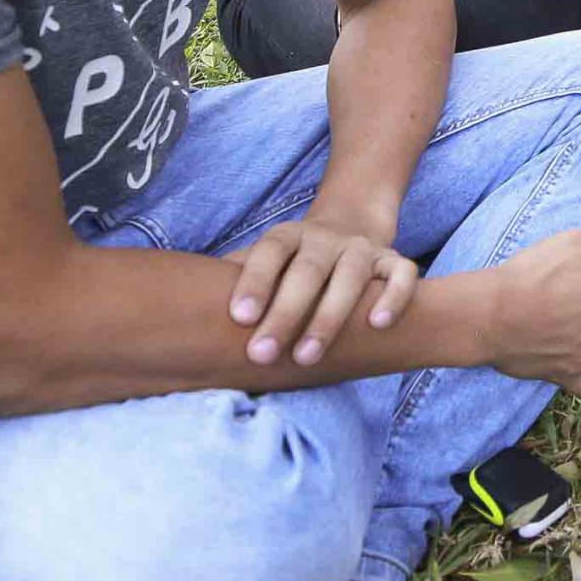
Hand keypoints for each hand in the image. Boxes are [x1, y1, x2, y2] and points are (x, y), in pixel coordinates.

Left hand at [229, 205, 419, 367]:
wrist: (352, 223)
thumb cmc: (293, 261)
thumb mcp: (262, 261)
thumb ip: (232, 282)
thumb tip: (179, 316)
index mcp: (287, 237)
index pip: (269, 253)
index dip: (253, 282)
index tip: (237, 318)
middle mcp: (325, 239)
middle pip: (306, 271)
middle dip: (285, 314)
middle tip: (260, 355)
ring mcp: (361, 249)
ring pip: (351, 276)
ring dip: (329, 316)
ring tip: (307, 357)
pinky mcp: (393, 259)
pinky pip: (401, 274)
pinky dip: (393, 296)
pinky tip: (377, 324)